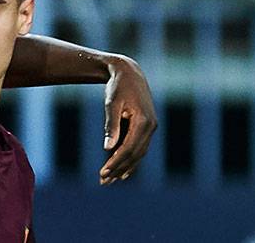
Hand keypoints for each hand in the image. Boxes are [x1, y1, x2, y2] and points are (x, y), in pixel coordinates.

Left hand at [100, 56, 156, 184]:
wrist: (129, 73)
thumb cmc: (118, 87)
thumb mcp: (111, 103)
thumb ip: (111, 126)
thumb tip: (108, 148)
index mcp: (144, 121)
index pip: (129, 148)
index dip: (116, 162)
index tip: (103, 172)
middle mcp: (151, 127)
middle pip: (135, 154)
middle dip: (119, 169)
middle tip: (104, 181)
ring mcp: (151, 128)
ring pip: (139, 153)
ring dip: (125, 167)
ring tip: (111, 180)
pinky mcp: (148, 127)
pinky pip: (140, 148)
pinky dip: (131, 159)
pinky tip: (123, 171)